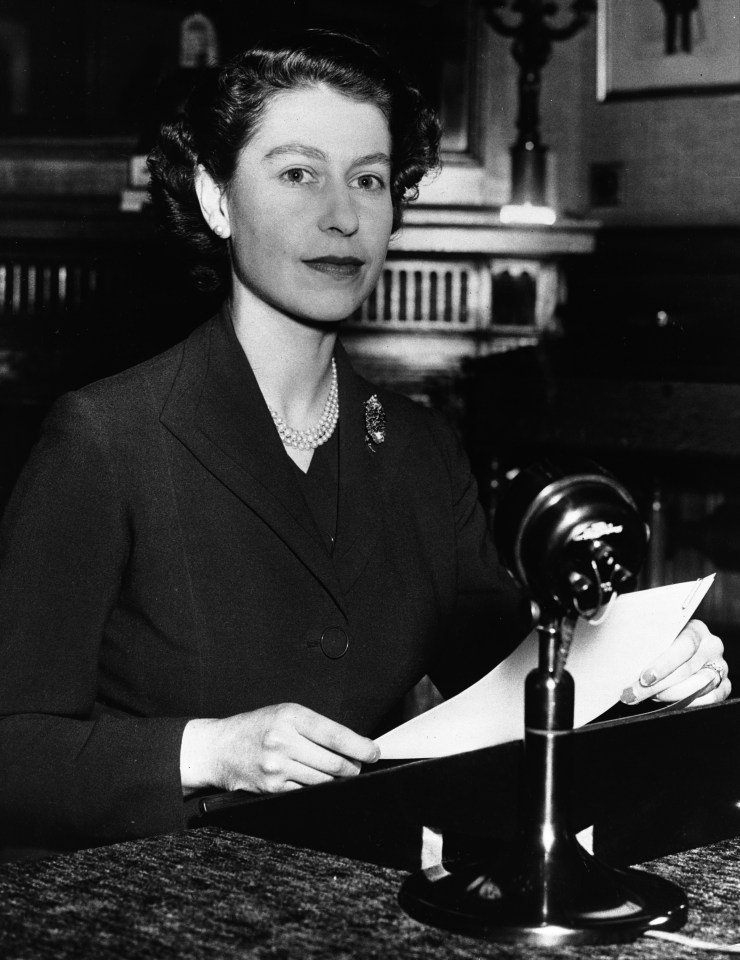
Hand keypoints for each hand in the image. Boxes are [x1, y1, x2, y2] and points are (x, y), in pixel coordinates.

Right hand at [181, 703, 379, 795]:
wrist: (219, 748)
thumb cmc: (255, 727)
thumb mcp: (284, 713)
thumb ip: (315, 726)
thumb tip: (351, 744)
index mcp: (290, 716)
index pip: (335, 734)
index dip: (360, 746)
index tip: (374, 752)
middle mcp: (283, 740)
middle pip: (333, 762)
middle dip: (353, 767)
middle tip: (359, 765)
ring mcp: (277, 767)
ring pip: (323, 780)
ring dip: (337, 779)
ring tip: (339, 773)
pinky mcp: (272, 788)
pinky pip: (306, 792)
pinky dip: (318, 789)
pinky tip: (319, 782)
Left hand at [620, 619, 730, 707]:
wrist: (682, 650)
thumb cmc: (665, 641)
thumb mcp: (659, 636)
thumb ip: (650, 645)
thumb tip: (624, 663)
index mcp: (696, 630)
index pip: (683, 646)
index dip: (663, 664)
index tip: (645, 678)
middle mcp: (711, 647)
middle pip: (686, 670)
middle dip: (657, 685)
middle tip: (634, 694)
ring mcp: (720, 666)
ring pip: (697, 686)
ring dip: (670, 695)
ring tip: (649, 697)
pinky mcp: (724, 684)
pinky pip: (710, 698)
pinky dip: (689, 703)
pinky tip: (670, 703)